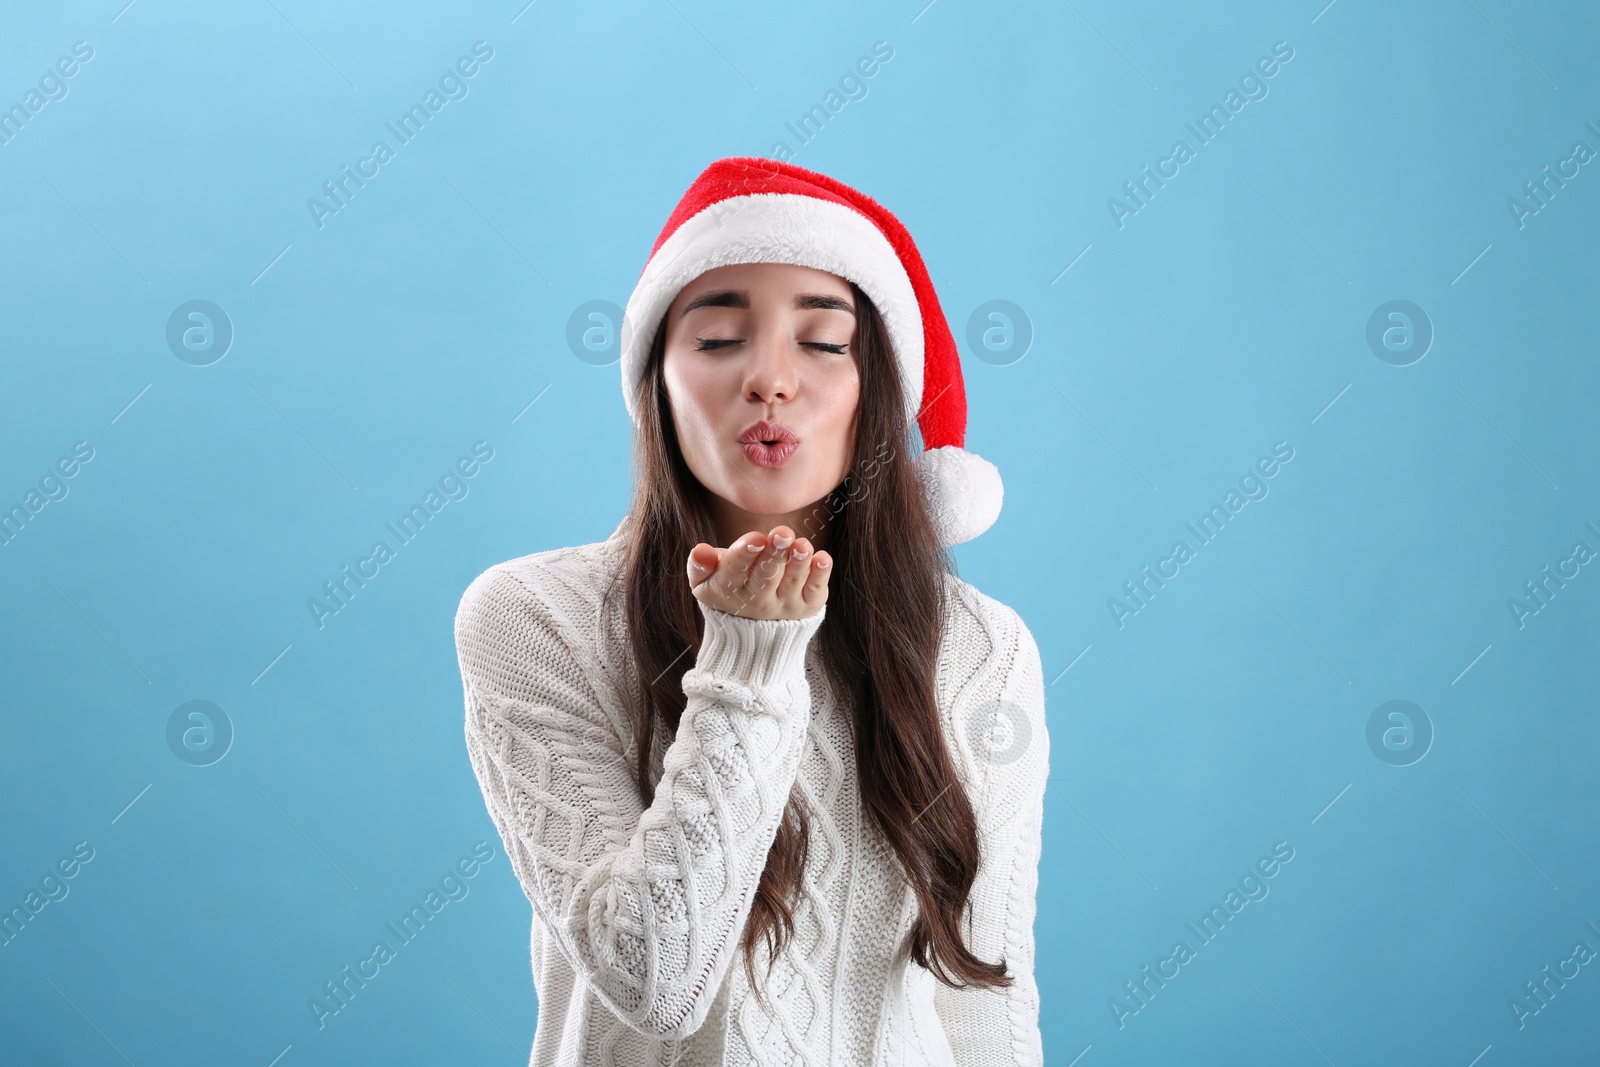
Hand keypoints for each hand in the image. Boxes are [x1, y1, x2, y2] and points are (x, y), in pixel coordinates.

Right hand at [687, 525, 831, 620]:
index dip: (745, 554)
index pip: (735, 571)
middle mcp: (758, 601)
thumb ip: (699, 565)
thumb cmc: (728, 586)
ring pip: (792, 582)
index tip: (755, 538)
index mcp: (729, 590)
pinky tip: (823, 558)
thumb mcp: (704, 580)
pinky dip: (819, 575)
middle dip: (774, 554)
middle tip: (782, 533)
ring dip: (798, 563)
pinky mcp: (807, 606)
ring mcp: (784, 604)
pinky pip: (815, 591)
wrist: (752, 629)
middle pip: (766, 577)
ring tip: (803, 544)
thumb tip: (699, 551)